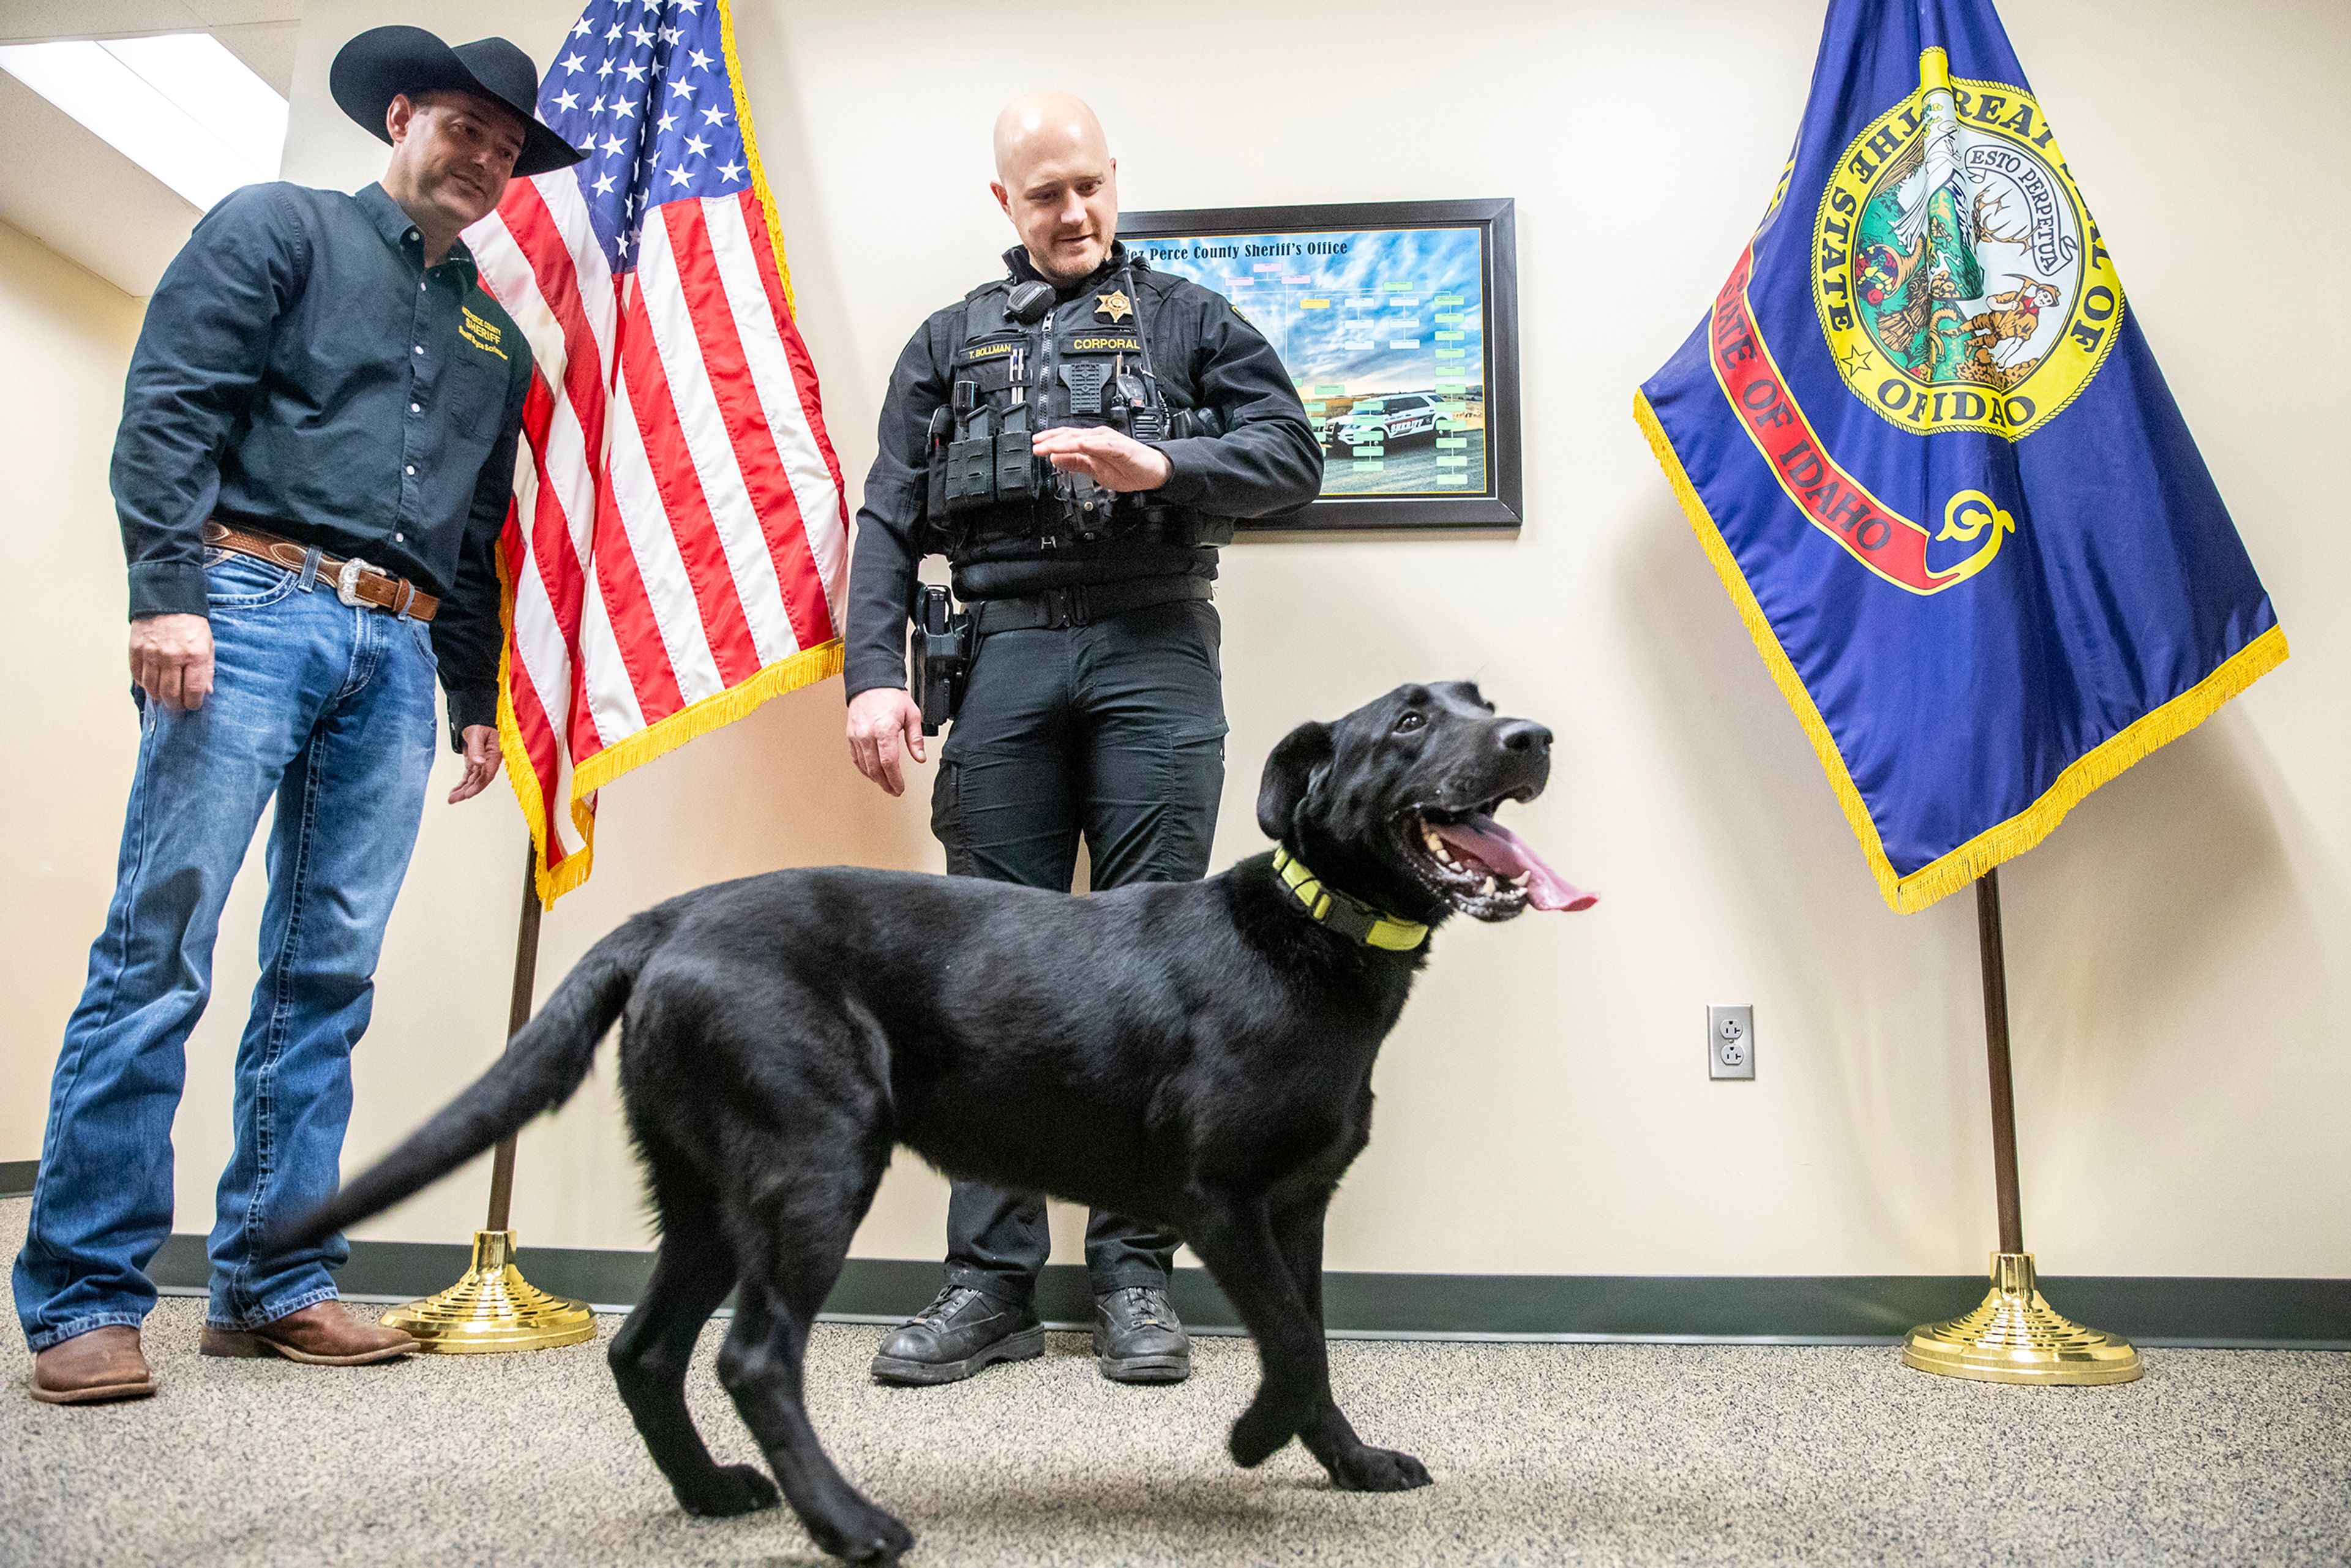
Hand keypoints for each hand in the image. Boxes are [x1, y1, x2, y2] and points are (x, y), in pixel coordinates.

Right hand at [129, 613, 215, 710]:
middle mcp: (172, 656)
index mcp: (194, 654)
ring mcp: (151, 654)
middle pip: (171, 693)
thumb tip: (206, 692)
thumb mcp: (208, 644)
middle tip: (178, 706)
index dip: (193, 703)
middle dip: (176, 705)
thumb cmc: (191, 623)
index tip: (193, 705)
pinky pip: (138, 676)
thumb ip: (207, 670)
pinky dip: (145, 684)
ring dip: (159, 697)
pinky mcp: (136, 650)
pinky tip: (152, 685)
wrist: (167, 600)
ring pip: (152, 688)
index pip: (193, 690)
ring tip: (165, 697)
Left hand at [448, 724, 501, 803]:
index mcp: (494, 755)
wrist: (476, 721)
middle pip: (480, 780)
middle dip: (467, 791)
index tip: (468, 794)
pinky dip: (461, 784)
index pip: (487, 774)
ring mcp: (482, 764)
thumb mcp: (476, 734)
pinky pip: (468, 777)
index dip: (478, 785)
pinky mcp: (475, 764)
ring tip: (451, 799)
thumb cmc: (479, 725)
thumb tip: (479, 763)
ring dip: (462, 790)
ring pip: (473, 781)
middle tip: (454, 800)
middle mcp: (489, 762)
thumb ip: (477, 749)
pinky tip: (454, 792)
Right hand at [847, 687, 924, 795]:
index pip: (888, 763)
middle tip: (894, 790)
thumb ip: (915, 739)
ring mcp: (857, 736)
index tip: (900, 788)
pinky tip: (872, 773)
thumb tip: (919, 757)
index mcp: (884, 730)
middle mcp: (867, 734)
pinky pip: (856, 758)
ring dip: (875, 778)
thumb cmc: (890, 696)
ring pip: (864, 766)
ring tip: (885, 784)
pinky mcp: (850, 736)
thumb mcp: (911, 714)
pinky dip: (864, 769)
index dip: (895, 779)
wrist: (870, 682)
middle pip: (875, 768)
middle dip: (885, 783)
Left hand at [1029, 425, 1172, 491]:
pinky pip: (1104, 445)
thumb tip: (1056, 459)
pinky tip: (1080, 445)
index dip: (1050, 441)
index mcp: (1091, 443)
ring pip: (1083, 439)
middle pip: (1071, 437)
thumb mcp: (1095, 470)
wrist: (1153, 472)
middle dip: (1051, 441)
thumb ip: (1076, 463)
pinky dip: (1091, 444)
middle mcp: (1098, 438)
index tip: (1035, 446)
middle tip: (1036, 445)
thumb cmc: (1128, 468)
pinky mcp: (1121, 447)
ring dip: (1066, 442)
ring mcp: (1109, 441)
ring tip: (1050, 445)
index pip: (1066, 439)